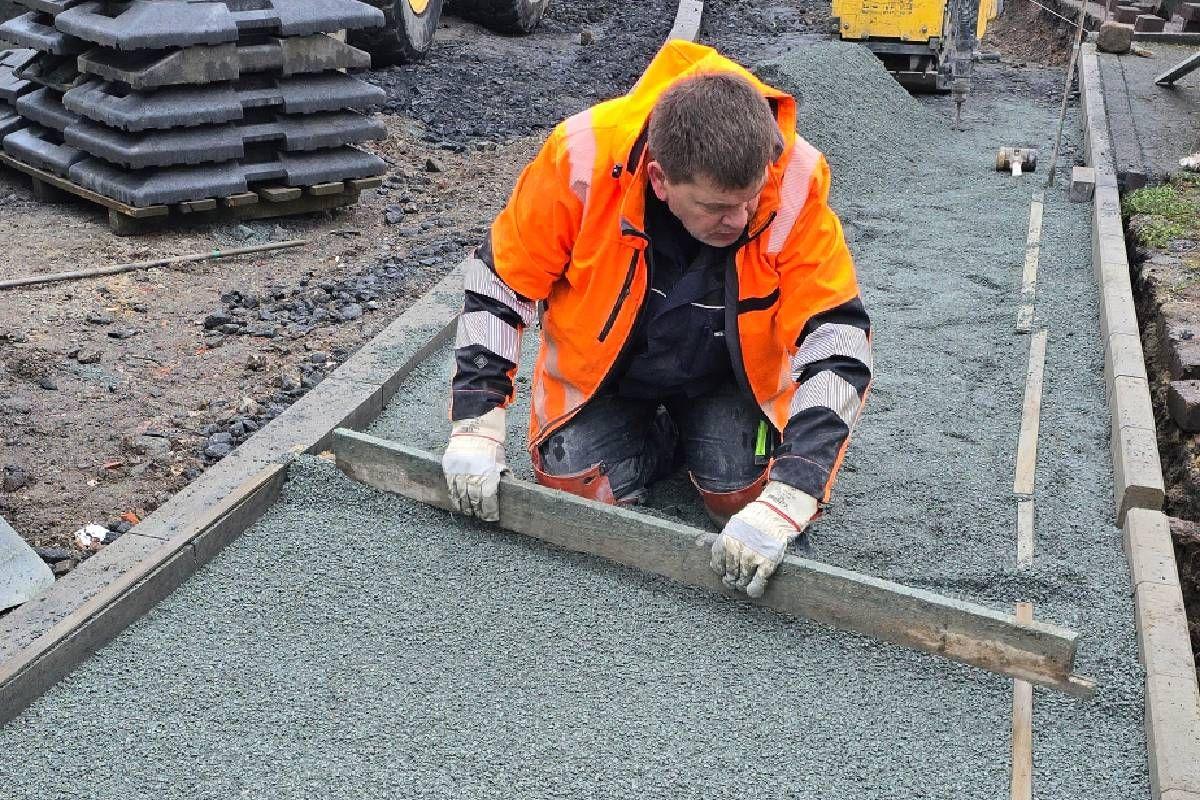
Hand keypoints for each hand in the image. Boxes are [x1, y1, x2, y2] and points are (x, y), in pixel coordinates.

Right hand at [441, 407, 506, 521]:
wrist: (475, 428)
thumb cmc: (491, 446)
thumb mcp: (501, 461)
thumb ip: (501, 476)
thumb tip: (507, 489)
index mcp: (488, 472)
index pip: (488, 497)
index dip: (489, 510)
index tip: (490, 517)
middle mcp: (474, 473)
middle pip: (474, 498)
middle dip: (477, 510)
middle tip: (479, 517)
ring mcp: (460, 471)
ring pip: (461, 494)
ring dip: (465, 506)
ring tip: (468, 513)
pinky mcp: (450, 468)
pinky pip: (451, 487)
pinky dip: (454, 497)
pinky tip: (457, 503)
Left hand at [710, 481, 817, 597]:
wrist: (773, 515)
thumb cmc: (753, 521)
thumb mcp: (733, 528)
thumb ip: (724, 545)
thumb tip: (714, 565)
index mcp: (725, 541)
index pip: (718, 564)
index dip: (721, 571)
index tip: (724, 573)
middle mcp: (736, 550)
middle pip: (730, 574)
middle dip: (731, 580)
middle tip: (734, 582)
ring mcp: (751, 558)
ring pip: (743, 580)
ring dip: (742, 585)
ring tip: (744, 584)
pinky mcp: (766, 563)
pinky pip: (758, 582)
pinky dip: (755, 589)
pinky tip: (754, 591)